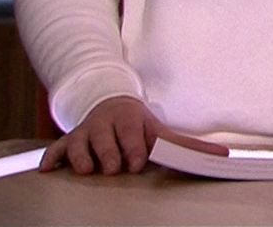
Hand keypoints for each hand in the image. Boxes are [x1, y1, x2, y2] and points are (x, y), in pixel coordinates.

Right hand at [38, 95, 229, 174]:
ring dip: (81, 156)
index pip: (132, 134)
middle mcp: (106, 124)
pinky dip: (52, 158)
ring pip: (79, 144)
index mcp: (130, 120)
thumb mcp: (162, 131)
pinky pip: (57, 148)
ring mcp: (86, 132)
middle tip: (114, 167)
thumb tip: (224, 156)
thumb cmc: (139, 126)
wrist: (109, 104)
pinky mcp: (69, 141)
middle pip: (105, 140)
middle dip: (109, 154)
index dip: (134, 148)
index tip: (137, 161)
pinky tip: (48, 169)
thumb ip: (190, 146)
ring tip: (85, 169)